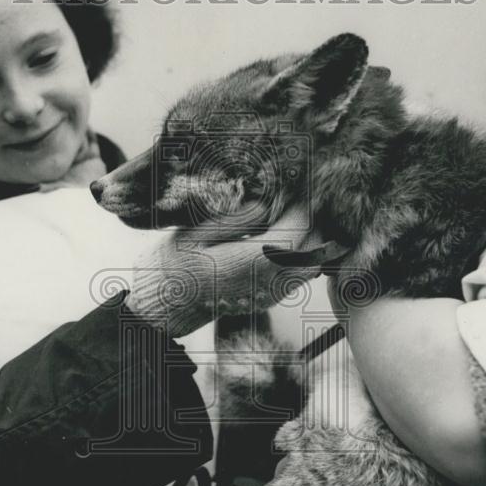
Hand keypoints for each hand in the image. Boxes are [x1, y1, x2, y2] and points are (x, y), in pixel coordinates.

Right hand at [127, 205, 323, 337]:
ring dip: (312, 235)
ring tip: (296, 209)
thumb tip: (267, 205)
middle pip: (314, 249)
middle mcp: (268, 284)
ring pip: (313, 262)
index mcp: (249, 265)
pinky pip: (302, 272)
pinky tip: (288, 229)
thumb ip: (236, 220)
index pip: (296, 233)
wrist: (171, 301)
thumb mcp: (197, 234)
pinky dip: (304, 249)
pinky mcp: (274, 296)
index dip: (303, 206)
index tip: (300, 185)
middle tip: (302, 193)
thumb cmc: (179, 263)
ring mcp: (274, 293)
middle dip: (314, 219)